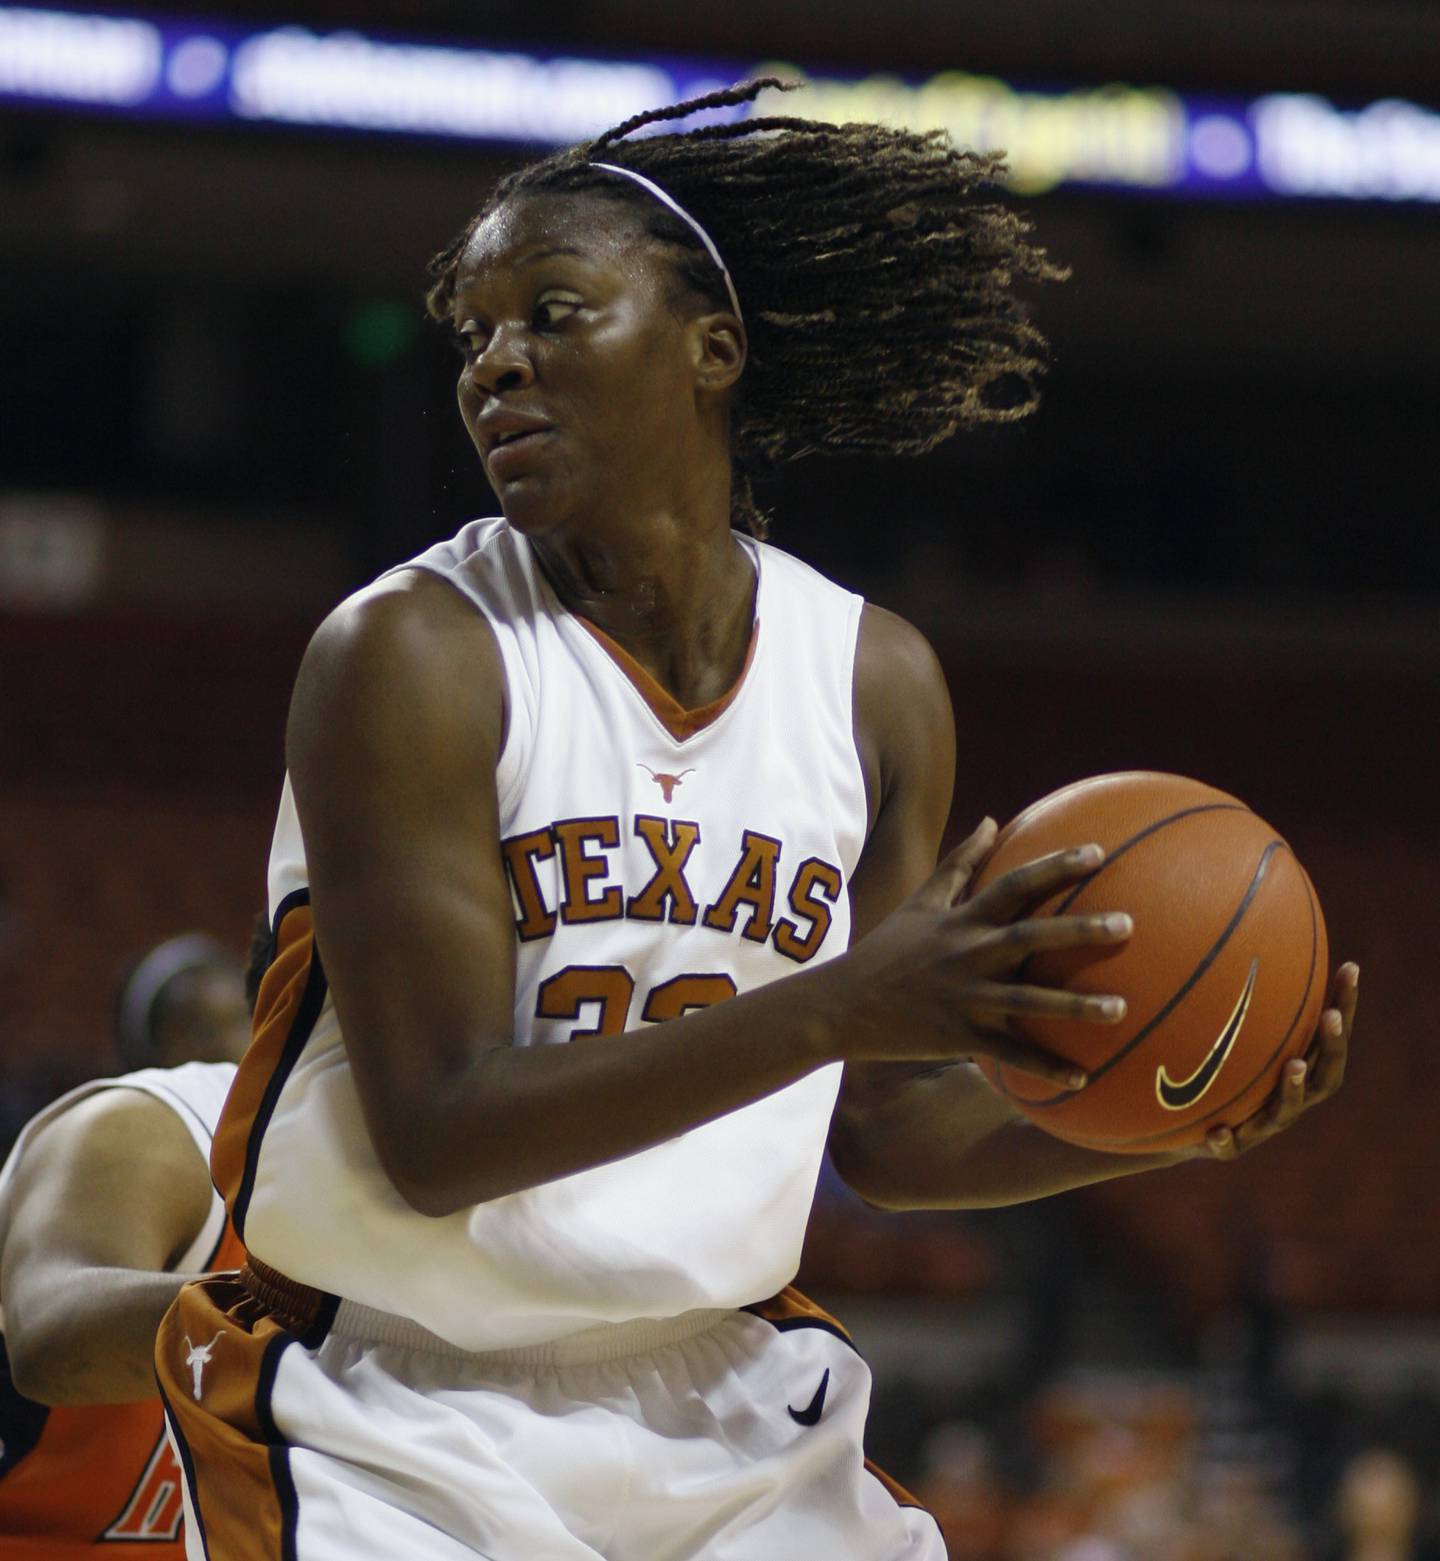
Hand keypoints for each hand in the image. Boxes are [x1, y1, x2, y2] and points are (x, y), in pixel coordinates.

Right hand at [833, 817, 1131, 1080]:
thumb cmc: (888, 949)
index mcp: (962, 920)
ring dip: (1074, 1006)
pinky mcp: (959, 1037)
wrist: (844, 1005)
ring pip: (1028, 1000)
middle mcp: (968, 955)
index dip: (1055, 867)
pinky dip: (1045, 1068)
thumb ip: (960, 862)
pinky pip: (1009, 1055)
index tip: (1099, 854)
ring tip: (1121, 1009)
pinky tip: (1084, 1079)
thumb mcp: (921, 900)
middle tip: (1128, 924)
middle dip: (1078, 930)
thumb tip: (992, 820)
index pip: (1013, 884)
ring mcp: (965, 998)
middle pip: (1029, 937)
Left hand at [1197, 961, 1356, 1160]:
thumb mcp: (1218, 1025)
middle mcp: (1289, 1097)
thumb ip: (1228, 990)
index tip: (1349, 968)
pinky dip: (1228, 1139)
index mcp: (1297, 1065)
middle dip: (1331, 1045)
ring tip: (1293, 1065)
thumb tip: (1229, 922)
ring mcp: (1263, 1125)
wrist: (1177, 1124)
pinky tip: (1218, 1131)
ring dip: (1291, 1089)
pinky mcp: (1231, 1147)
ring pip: (1285, 1113)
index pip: (1329, 1034)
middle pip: (1325, 1075)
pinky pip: (1231, 1146)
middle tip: (1331, 1017)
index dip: (1344, 1004)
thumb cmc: (1209, 1066)